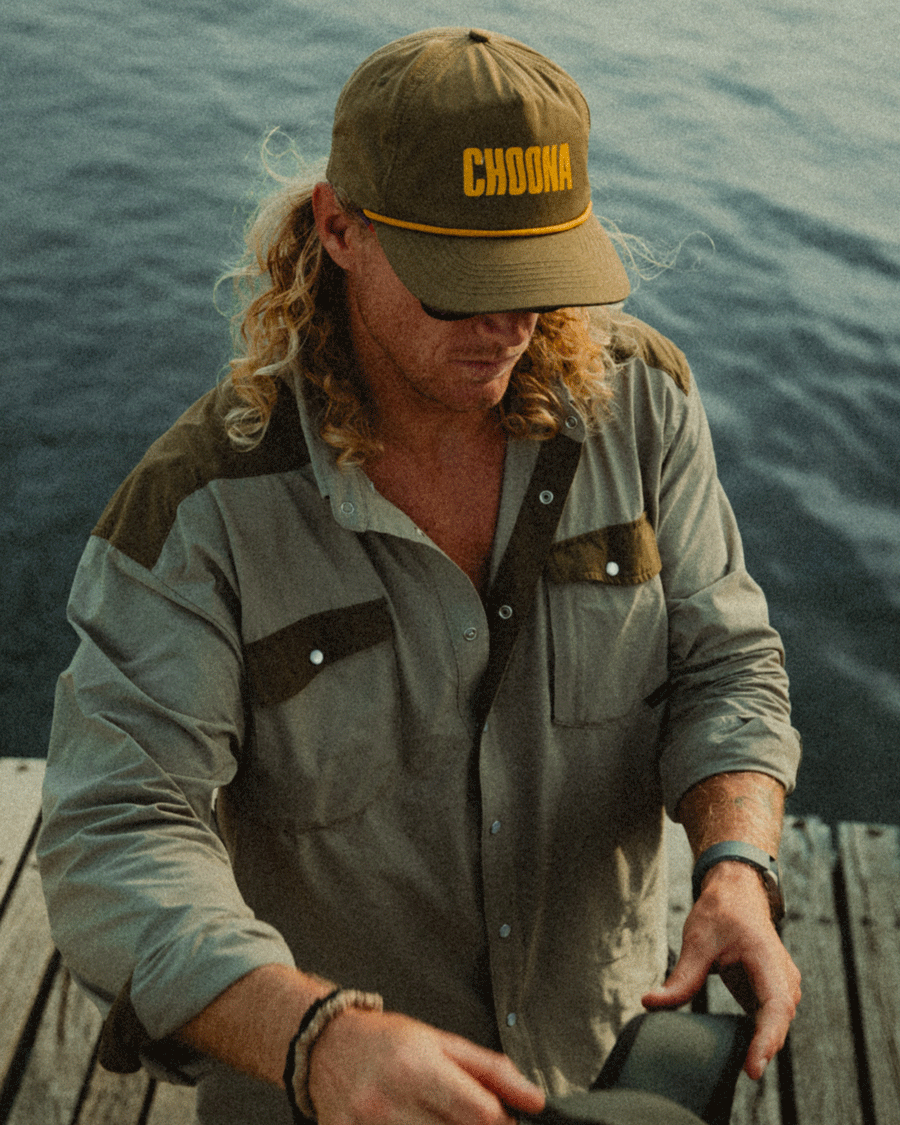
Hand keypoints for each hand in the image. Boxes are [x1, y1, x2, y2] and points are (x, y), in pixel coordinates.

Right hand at [308, 1006, 545, 1124]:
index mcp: (416, 1067)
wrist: (326, 1046)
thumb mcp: (442, 1041)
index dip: (501, 1122)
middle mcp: (389, 1102)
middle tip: (467, 1118)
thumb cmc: (389, 1041)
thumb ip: (491, 1071)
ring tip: (434, 1117)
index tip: (503, 1119)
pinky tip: (414, 1123)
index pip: (478, 1113)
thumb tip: (536, 1099)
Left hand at [641, 861, 800, 1078]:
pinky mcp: (771, 990)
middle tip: (746, 1073)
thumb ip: (681, 976)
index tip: (753, 1068)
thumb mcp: (697, 940)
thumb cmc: (720, 913)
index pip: (775, 1006)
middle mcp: (783, 975)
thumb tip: (650, 1002)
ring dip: (763, 1043)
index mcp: (767, 958)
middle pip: (778, 1020)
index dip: (766, 1039)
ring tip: (744, 1066)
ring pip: (776, 1022)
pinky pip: (768, 1017)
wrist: (736, 893)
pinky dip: (758, 1034)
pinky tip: (743, 1052)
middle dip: (764, 1047)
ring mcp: (780, 983)